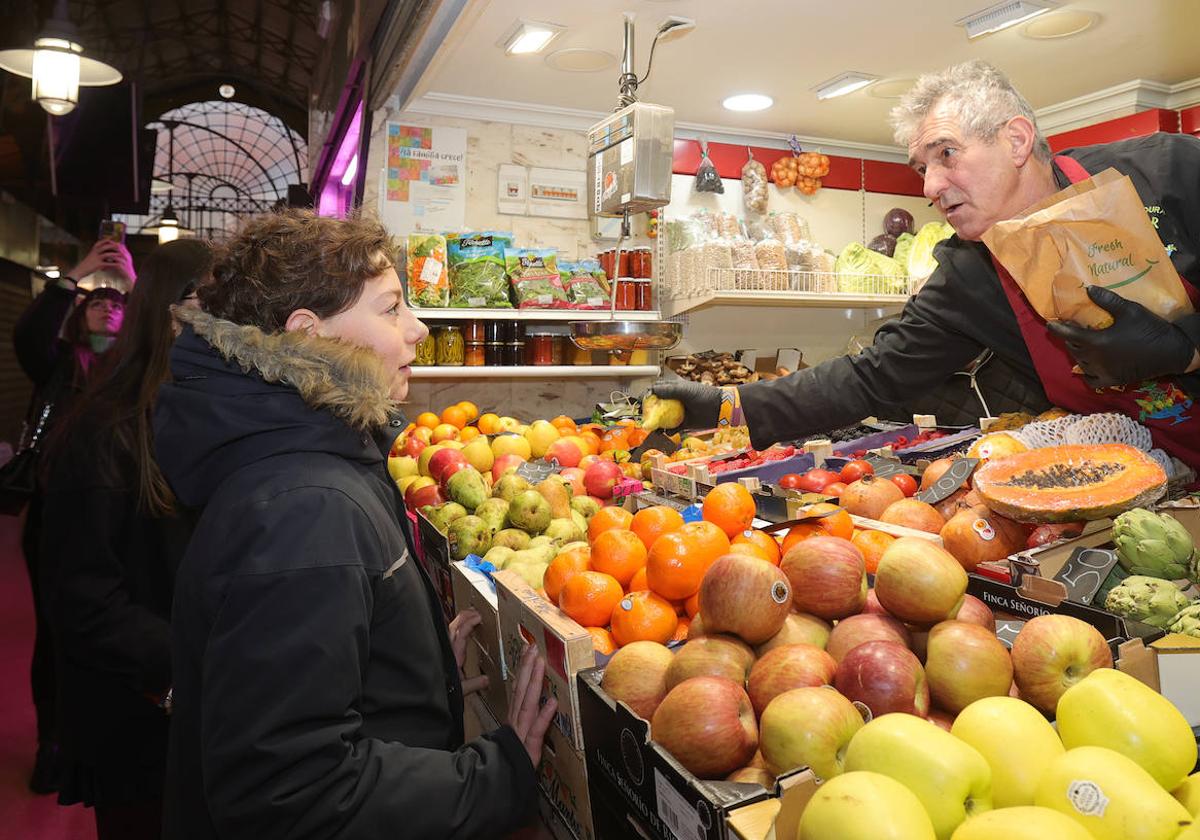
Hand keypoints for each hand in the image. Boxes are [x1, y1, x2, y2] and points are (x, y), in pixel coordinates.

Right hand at [69, 240, 135, 282]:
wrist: (80, 270)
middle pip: (105, 246)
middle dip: (114, 246)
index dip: (108, 240)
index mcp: (93, 249)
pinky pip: (107, 263)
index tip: (114, 239)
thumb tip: (107, 252)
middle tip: (121, 247)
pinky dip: (113, 264)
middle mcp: (94, 252)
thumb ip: (98, 253)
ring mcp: (96, 258)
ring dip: (115, 254)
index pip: (101, 242)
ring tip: (122, 255)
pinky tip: (118, 265)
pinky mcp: (98, 265)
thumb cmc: (87, 264)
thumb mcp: (92, 256)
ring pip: (107, 254)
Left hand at [448, 608, 487, 694]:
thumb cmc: (442, 693)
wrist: (427, 697)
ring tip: (469, 615)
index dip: (469, 623)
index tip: (478, 616)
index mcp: (453, 657)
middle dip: (464, 617)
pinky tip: (459, 631)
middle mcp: (448, 652)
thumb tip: (486, 679)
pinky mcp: (442, 656)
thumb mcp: (460, 690)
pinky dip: (455, 631)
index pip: (461, 634)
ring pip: (450, 631)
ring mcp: (444, 652)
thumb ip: (474, 684)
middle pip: (454, 628)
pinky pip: (449, 638)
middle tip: (475, 611)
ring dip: (460, 622)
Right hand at [507, 644, 556, 767]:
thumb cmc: (511, 758)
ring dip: (534, 682)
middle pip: (521, 690)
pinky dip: (544, 716)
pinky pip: (537, 730)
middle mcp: (516, 720)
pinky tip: (553, 702)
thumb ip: (526, 720)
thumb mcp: (518, 737)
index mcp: (515, 717)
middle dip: (527, 667)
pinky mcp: (529, 747)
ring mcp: (521, 732)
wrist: (501, 780)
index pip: (519, 688)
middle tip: (533, 646)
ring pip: (527, 703)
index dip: (524, 668)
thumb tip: (538, 702)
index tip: (529, 650)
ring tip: (540, 663)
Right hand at [646, 379, 722, 429]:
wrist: (720, 409)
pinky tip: (664, 433)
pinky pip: (671, 429)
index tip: (642, 401)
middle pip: (656, 406)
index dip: (647, 395)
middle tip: (645, 416)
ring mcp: (678, 413)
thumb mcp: (686, 391)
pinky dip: (666, 432)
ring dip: (656, 424)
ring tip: (652, 427)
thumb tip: (652, 390)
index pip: (656, 390)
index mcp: (674, 390)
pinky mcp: (683, 424)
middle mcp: (674, 401)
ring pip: (662, 419)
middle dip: (649, 412)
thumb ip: (670, 390)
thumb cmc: (705, 396)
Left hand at [1046, 285, 1196, 387]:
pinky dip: (1086, 374)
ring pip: (1080, 363)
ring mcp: (1103, 372)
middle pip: (1073, 348)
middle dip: (1069, 338)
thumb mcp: (1129, 310)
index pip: (1069, 335)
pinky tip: (1087, 366)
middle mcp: (1095, 359)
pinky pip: (1091, 380)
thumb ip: (1107, 300)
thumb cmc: (1148, 328)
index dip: (1057, 329)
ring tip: (1080, 343)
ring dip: (1077, 353)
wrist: (1170, 351)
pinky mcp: (1112, 380)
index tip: (1049, 324)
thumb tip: (1088, 289)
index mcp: (1097, 342)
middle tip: (1070, 329)